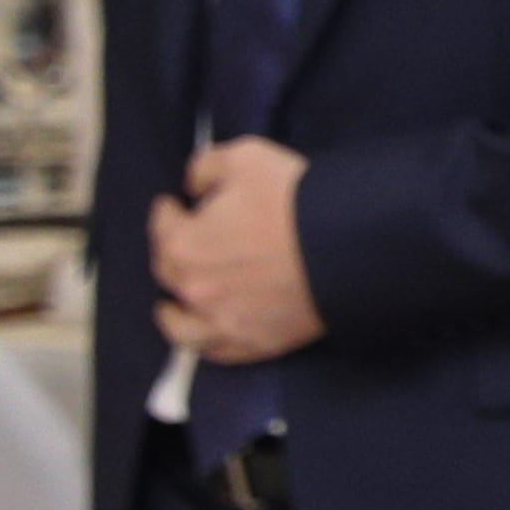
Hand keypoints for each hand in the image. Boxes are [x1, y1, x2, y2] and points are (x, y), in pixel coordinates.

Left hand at [148, 137, 323, 365]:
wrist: (347, 246)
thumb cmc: (294, 198)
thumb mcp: (246, 157)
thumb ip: (206, 166)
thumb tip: (194, 185)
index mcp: (185, 244)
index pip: (163, 227)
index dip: (167, 212)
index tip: (173, 205)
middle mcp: (195, 288)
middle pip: (170, 273)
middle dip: (171, 254)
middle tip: (181, 244)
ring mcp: (224, 321)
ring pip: (182, 325)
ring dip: (172, 314)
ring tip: (171, 308)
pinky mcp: (255, 342)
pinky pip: (218, 351)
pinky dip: (206, 344)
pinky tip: (205, 335)